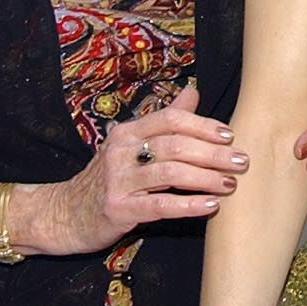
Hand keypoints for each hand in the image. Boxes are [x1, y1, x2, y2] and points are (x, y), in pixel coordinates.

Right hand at [30, 85, 245, 254]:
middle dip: (213, 153)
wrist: (65, 214)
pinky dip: (189, 205)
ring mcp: (118, 181)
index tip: (230, 135)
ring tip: (230, 184)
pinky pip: (160, 206)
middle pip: (175, 145)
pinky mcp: (118, 209)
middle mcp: (120, 151)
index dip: (203, 125)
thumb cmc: (109, 177)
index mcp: (127, 131)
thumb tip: (193, 91)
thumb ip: (164, 120)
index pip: (170, 119)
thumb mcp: (131, 144)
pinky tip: (210, 206)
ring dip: (205, 178)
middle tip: (241, 162)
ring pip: (170, 174)